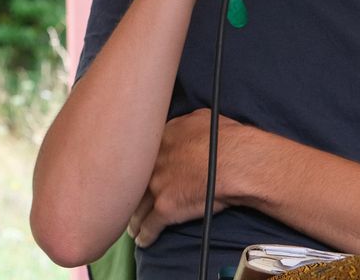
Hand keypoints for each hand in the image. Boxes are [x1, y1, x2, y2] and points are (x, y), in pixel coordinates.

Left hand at [128, 108, 244, 246]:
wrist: (235, 162)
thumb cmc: (226, 138)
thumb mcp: (202, 118)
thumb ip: (185, 124)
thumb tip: (187, 126)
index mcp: (159, 140)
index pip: (139, 155)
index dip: (137, 167)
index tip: (135, 174)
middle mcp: (152, 163)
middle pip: (132, 182)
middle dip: (127, 195)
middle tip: (124, 202)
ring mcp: (156, 186)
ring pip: (137, 207)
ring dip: (133, 218)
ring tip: (131, 227)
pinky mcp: (166, 208)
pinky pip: (150, 226)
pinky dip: (146, 236)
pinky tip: (143, 241)